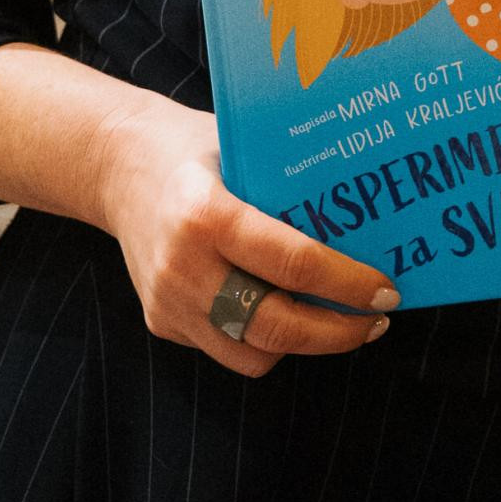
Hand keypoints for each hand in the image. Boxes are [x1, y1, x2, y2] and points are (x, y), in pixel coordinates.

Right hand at [90, 91, 397, 381]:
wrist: (114, 163)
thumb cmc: (194, 147)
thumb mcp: (243, 150)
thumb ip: (290, 189)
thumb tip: (373, 217)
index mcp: (205, 214)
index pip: (293, 263)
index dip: (348, 284)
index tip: (387, 290)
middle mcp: (183, 266)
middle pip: (276, 326)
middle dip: (337, 332)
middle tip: (377, 321)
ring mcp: (167, 302)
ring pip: (253, 354)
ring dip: (302, 344)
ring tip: (339, 321)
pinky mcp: (161, 323)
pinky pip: (226, 347)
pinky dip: (262, 338)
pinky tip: (286, 309)